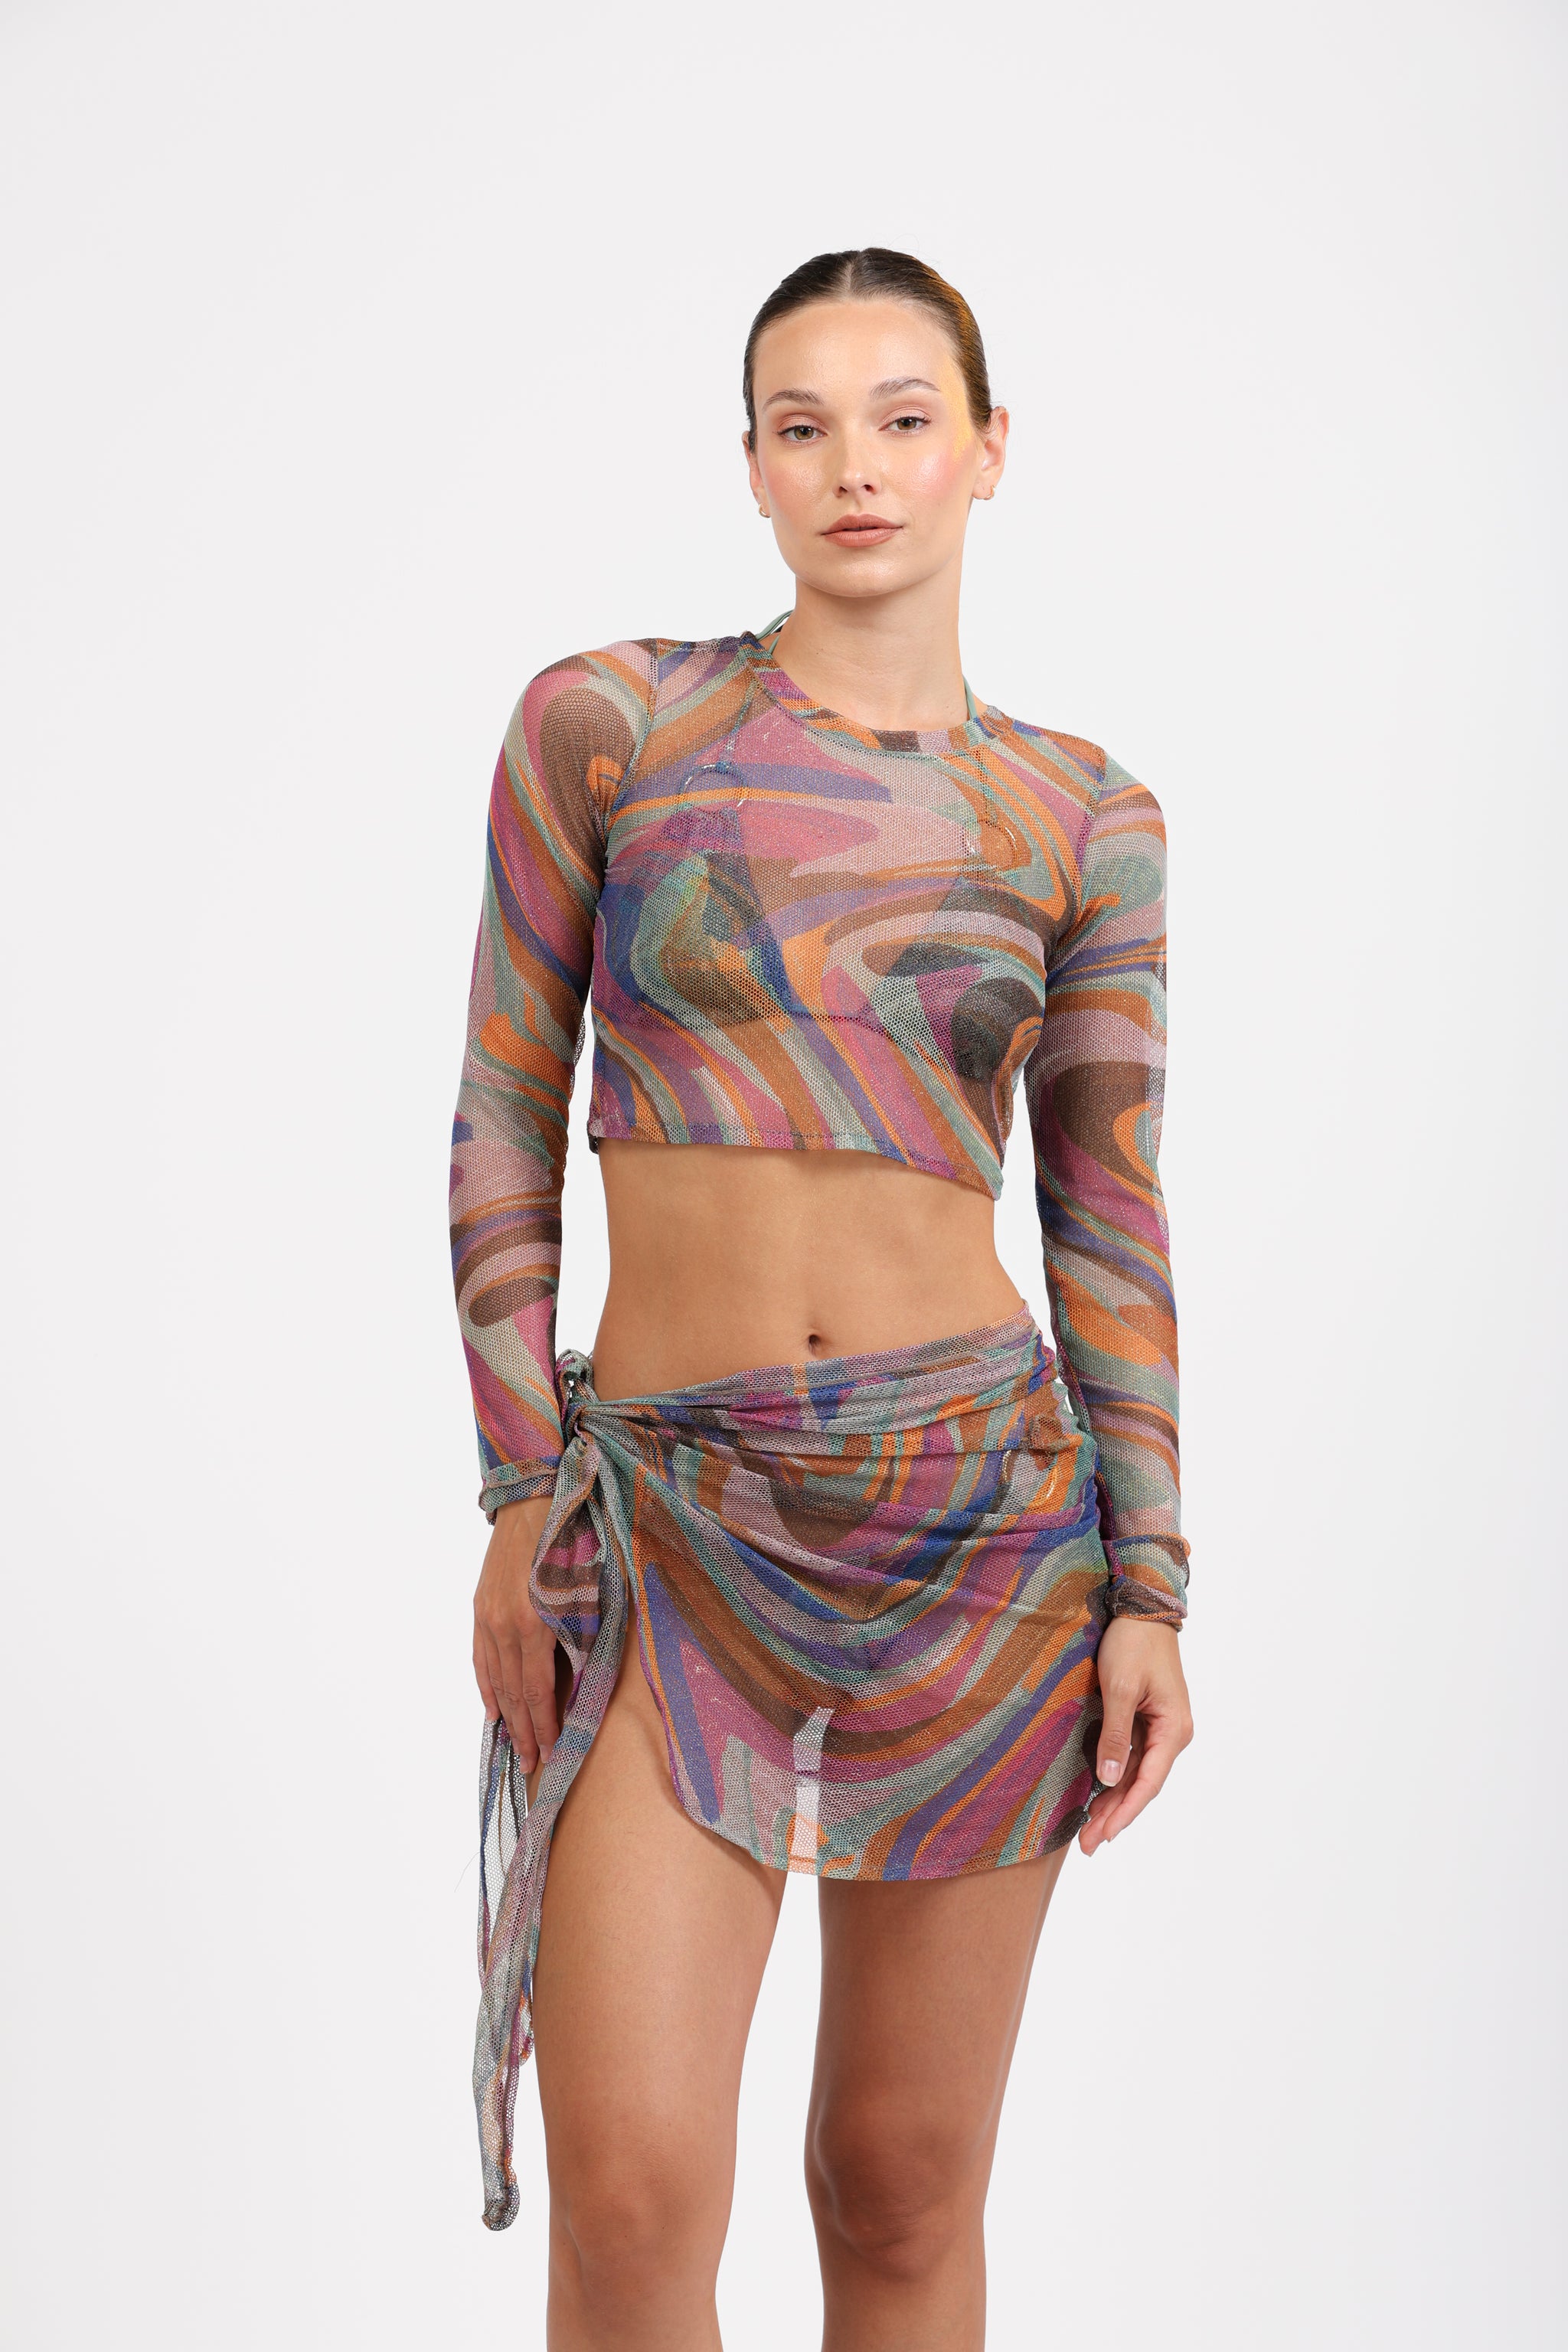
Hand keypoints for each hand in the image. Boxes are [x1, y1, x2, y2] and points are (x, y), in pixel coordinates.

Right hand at [472, 1496, 559, 1771]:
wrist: (534, 1497)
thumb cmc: (573, 1540)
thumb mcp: (589, 1590)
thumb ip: (582, 1637)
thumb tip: (582, 1681)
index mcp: (534, 1623)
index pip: (537, 1690)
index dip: (544, 1724)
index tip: (553, 1752)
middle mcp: (504, 1625)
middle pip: (513, 1693)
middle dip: (525, 1731)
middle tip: (532, 1765)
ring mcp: (487, 1616)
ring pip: (494, 1679)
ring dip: (505, 1716)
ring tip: (514, 1746)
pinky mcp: (479, 1606)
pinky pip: (480, 1657)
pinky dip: (486, 1686)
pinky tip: (492, 1709)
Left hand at [1079, 1616, 1192, 1854]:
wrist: (1142, 1608)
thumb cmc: (1134, 1643)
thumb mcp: (1119, 1688)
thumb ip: (1115, 1735)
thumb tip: (1109, 1778)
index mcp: (1174, 1729)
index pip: (1149, 1782)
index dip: (1127, 1812)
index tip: (1105, 1835)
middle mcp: (1172, 1733)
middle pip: (1142, 1784)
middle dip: (1116, 1815)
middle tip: (1087, 1844)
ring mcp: (1159, 1727)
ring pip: (1135, 1774)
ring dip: (1114, 1801)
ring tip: (1089, 1830)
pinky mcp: (1145, 1719)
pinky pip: (1131, 1756)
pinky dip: (1114, 1777)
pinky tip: (1097, 1795)